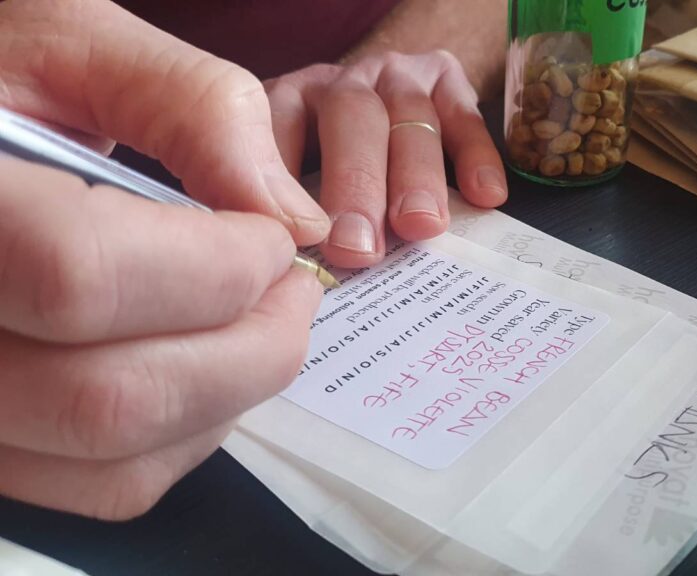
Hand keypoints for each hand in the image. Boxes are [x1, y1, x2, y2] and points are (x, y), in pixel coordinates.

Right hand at [0, 0, 326, 518]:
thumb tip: (294, 219)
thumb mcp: (75, 42)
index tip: (273, 239)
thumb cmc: (1, 73)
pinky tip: (206, 358)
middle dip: (253, 345)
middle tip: (296, 289)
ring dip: (232, 394)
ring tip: (259, 319)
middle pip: (111, 398)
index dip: (216, 266)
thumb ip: (197, 109)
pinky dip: (191, 431)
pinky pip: (106, 484)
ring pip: (117, 461)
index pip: (81, 274)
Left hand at [264, 51, 507, 268]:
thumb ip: (279, 213)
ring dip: (416, 174)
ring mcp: (398, 77)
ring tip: (421, 226)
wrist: (387, 102)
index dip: (281, 177)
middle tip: (358, 247)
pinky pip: (465, 116)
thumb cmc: (332, 168)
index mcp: (290, 101)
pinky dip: (476, 155)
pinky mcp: (447, 82)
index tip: (290, 238)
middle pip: (351, 117)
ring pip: (410, 114)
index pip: (277, 123)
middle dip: (356, 184)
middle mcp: (343, 83)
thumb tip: (276, 270)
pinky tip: (485, 196)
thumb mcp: (290, 182)